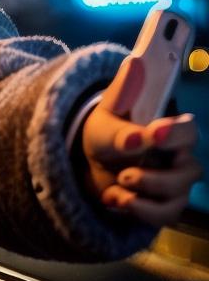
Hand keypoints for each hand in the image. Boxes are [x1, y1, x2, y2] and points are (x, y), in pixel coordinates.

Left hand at [80, 55, 201, 226]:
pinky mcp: (164, 204)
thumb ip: (122, 95)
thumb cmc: (104, 131)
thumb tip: (135, 65)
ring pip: (178, 196)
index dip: (176, 133)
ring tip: (118, 183)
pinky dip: (139, 209)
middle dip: (157, 176)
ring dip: (145, 192)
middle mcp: (177, 155)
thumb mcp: (105, 114)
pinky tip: (115, 199)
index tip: (155, 133)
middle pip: (190, 170)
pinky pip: (165, 215)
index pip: (189, 129)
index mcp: (167, 127)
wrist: (89, 163)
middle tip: (126, 173)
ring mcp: (174, 182)